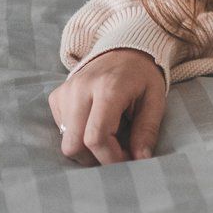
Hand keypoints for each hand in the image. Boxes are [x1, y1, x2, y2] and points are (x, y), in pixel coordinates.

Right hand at [48, 48, 165, 165]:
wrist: (125, 50)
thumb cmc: (143, 77)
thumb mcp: (155, 100)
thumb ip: (147, 130)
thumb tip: (140, 159)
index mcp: (109, 88)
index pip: (96, 136)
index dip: (109, 158)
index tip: (127, 162)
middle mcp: (81, 89)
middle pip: (74, 144)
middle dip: (96, 158)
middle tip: (118, 153)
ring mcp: (65, 91)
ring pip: (66, 140)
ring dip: (87, 148)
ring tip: (110, 136)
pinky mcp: (57, 96)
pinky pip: (61, 129)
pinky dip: (78, 135)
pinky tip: (95, 123)